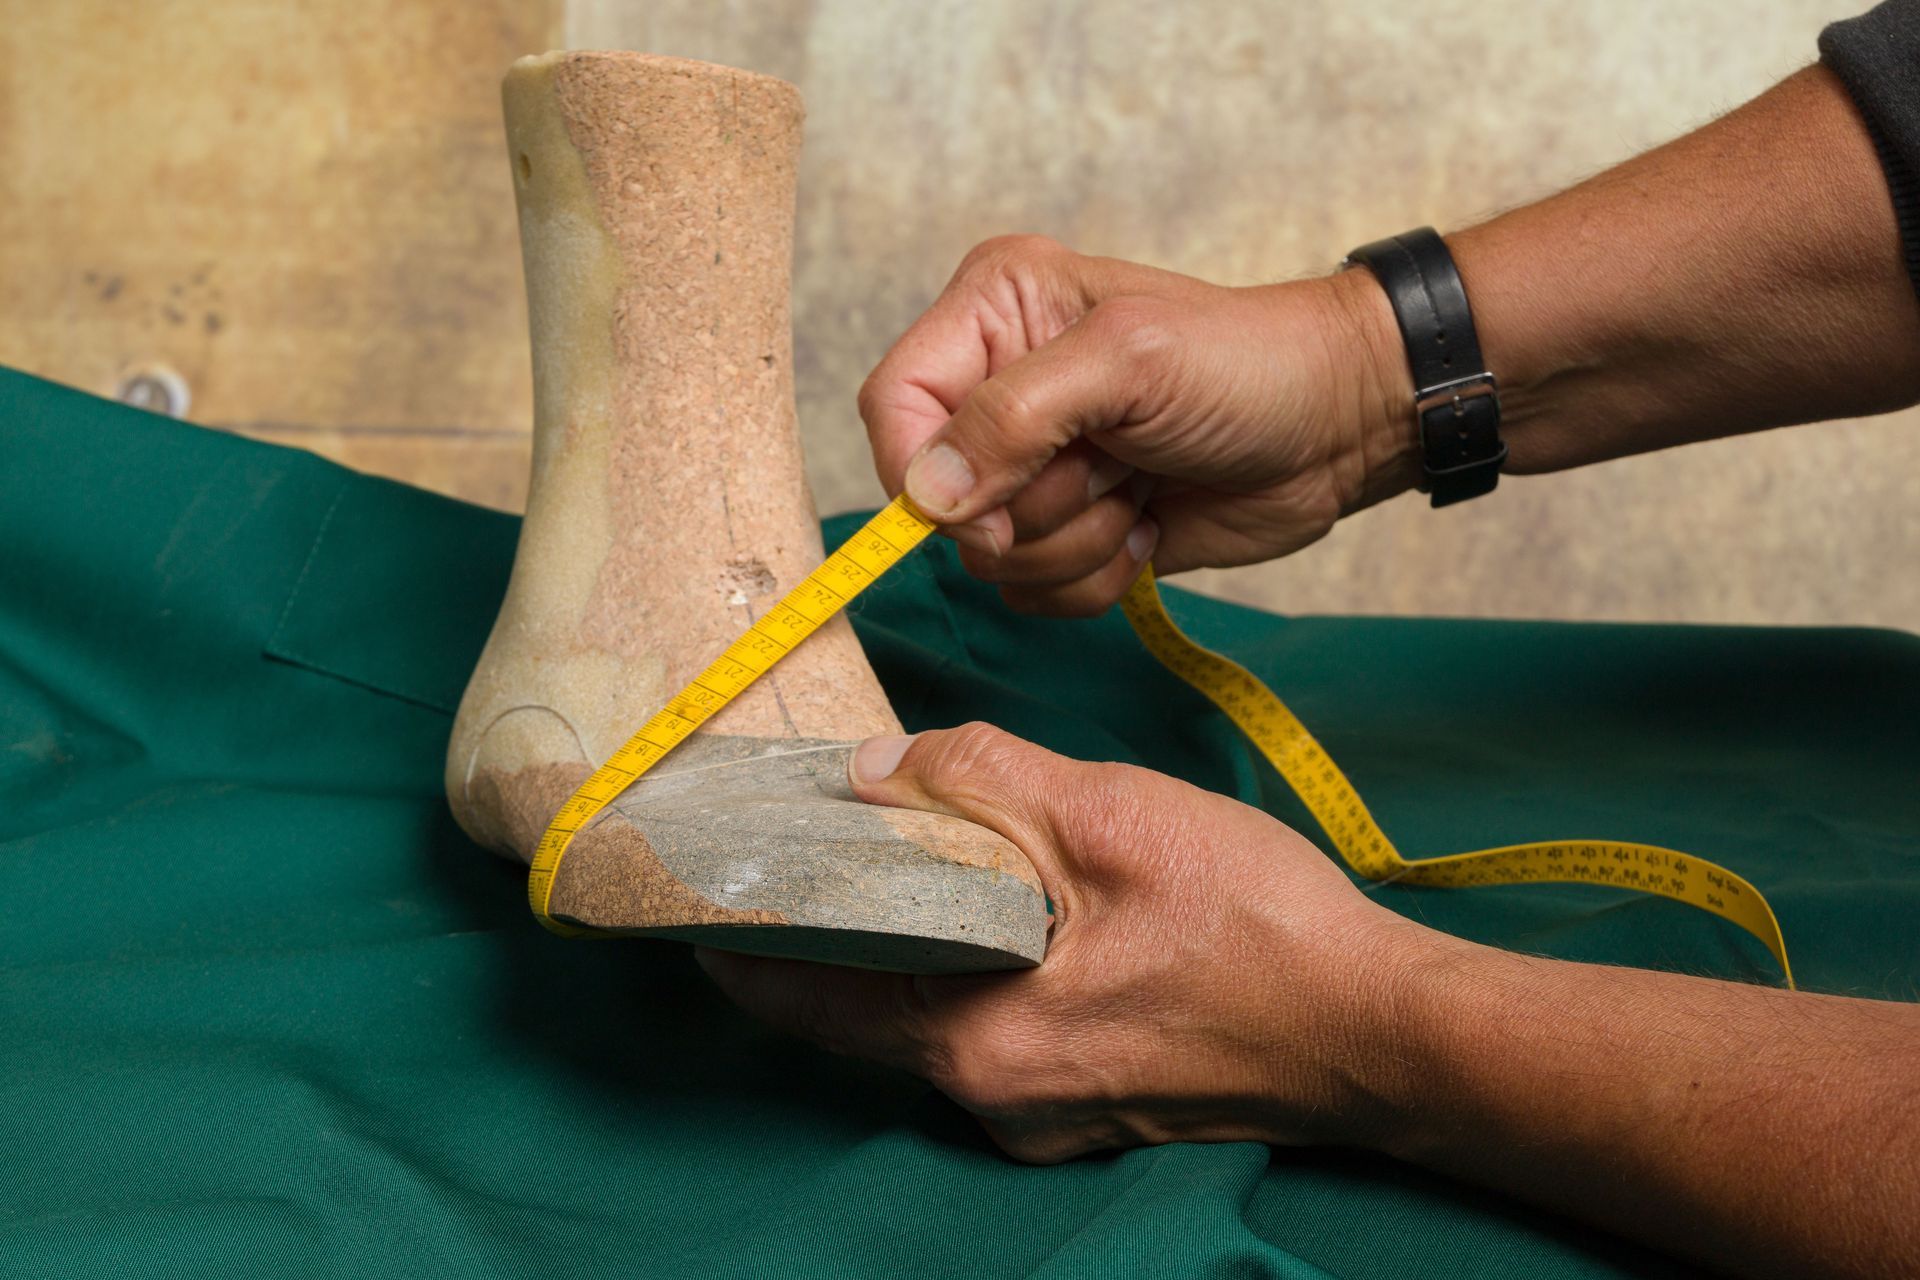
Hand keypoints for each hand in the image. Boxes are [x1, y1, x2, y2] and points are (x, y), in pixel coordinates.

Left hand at [695, 723, 1437, 1162]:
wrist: (1385, 1033)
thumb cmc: (1259, 929)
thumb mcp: (1113, 820)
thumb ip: (981, 781)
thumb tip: (873, 769)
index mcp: (980, 1043)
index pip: (810, 1002)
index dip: (742, 947)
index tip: (691, 895)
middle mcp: (997, 1099)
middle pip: (865, 1012)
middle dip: (820, 935)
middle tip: (786, 853)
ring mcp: (1047, 1113)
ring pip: (934, 1019)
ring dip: (901, 947)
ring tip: (877, 860)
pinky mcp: (1094, 1102)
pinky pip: (996, 1030)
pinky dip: (969, 967)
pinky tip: (990, 905)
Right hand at [857, 235, 1414, 614]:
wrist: (1337, 426)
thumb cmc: (1248, 366)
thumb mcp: (1128, 365)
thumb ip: (1013, 418)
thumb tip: (926, 494)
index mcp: (993, 313)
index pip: (894, 405)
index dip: (923, 474)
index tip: (992, 510)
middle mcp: (998, 388)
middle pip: (940, 498)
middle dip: (1033, 509)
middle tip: (1114, 470)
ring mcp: (1034, 466)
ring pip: (989, 558)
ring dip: (1075, 546)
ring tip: (1140, 491)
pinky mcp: (1069, 530)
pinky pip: (1032, 594)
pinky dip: (1093, 580)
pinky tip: (1148, 528)